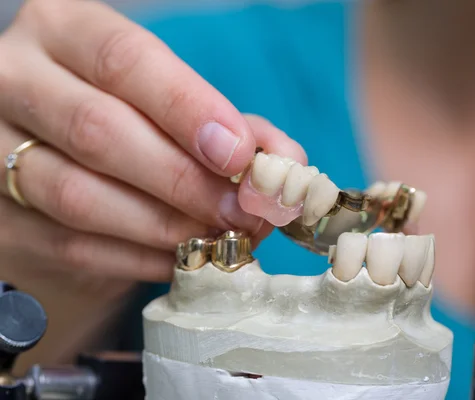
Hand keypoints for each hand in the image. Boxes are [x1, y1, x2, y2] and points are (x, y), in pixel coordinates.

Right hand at [0, 0, 305, 281]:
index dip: (188, 110)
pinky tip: (181, 257)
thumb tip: (285, 163)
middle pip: (97, 131)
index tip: (240, 156)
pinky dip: (138, 259)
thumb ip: (233, 125)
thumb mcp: (174, 103)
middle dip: (183, 180)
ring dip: (163, 225)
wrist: (57, 159)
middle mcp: (14, 79)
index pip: (125, 61)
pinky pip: (72, 246)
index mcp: (65, 31)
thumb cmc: (129, 120)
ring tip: (218, 237)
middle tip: (241, 211)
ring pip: (78, 196)